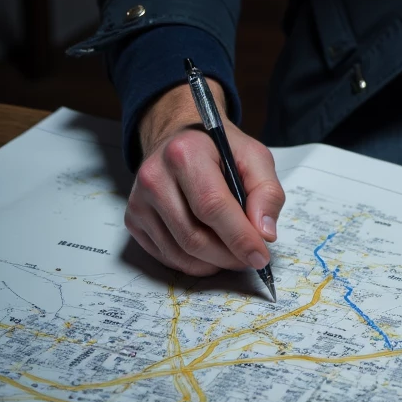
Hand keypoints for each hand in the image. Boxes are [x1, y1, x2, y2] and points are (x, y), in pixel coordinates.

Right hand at [125, 81, 284, 277]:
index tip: (260, 257)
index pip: (212, 206)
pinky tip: (210, 252)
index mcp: (185, 153)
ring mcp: (139, 200)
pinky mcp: (133, 219)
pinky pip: (165, 256)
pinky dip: (193, 262)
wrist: (179, 139)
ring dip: (212, 263)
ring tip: (233, 254)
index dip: (239, 237)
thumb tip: (264, 232)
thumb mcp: (254, 156)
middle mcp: (155, 176)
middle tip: (251, 258)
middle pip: (194, 236)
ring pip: (179, 252)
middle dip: (228, 255)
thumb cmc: (219, 149)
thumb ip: (267, 191)